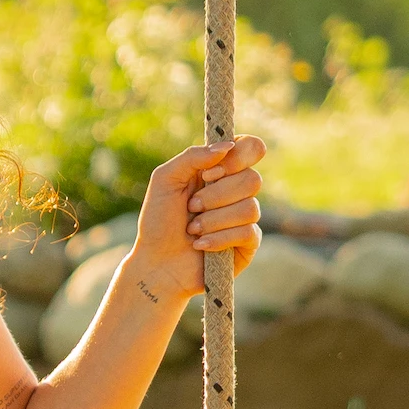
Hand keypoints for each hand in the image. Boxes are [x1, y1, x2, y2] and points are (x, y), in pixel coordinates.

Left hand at [128, 134, 265, 300]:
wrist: (156, 262)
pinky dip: (219, 238)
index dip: (237, 159)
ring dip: (213, 220)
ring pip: (250, 208)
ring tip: (192, 229)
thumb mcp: (165, 180)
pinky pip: (248, 232)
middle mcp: (237, 190)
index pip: (251, 148)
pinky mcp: (248, 243)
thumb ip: (192, 156)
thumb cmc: (158, 220)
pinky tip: (201, 245)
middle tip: (191, 206)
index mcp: (220, 170)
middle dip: (216, 196)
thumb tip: (228, 146)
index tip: (209, 173)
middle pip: (253, 179)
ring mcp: (245, 217)